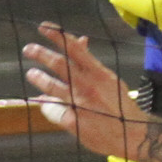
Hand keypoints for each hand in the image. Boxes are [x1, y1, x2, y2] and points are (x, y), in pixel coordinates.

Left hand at [24, 23, 147, 156]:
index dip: (57, 36)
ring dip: (39, 78)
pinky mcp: (73, 122)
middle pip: (59, 64)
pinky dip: (47, 105)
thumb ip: (91, 62)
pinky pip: (53, 110)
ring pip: (51, 87)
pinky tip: (44, 102)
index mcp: (98, 73)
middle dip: (41, 54)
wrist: (133, 134)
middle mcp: (87, 86)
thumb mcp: (108, 79)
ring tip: (32, 73)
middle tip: (28, 49)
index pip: (75, 49)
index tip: (43, 27)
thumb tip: (80, 40)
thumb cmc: (119, 104)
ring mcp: (79, 104)